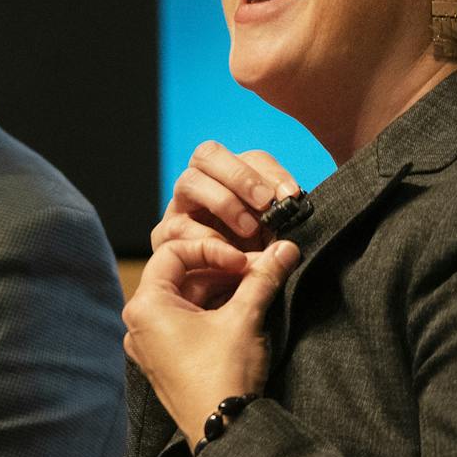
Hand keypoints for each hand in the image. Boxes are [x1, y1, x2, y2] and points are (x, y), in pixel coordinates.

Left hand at [124, 236, 298, 448]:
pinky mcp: (166, 360)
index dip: (213, 249)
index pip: (174, 252)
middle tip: (260, 270)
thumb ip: (263, 277)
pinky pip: (187, 322)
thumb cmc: (224, 376)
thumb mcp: (245, 318)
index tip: (245, 260)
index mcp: (146, 306)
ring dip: (222, 288)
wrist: (225, 433)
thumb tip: (285, 248)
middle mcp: (140, 323)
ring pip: (187, 298)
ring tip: (257, 288)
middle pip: (181, 275)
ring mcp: (151, 344)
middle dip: (223, 269)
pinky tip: (244, 308)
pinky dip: (214, 310)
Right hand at [151, 141, 299, 258]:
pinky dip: (206, 237)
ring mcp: (179, 208)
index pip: (249, 159)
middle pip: (208, 155)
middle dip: (241, 177)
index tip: (291, 195)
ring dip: (223, 202)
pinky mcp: (165, 236)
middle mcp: (201, 187)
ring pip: (189, 182)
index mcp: (231, 181)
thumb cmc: (252, 264)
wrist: (227, 302)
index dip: (271, 172)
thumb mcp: (274, 239)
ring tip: (249, 230)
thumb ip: (282, 217)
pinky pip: (178, 226)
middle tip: (265, 202)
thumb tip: (292, 200)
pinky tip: (228, 254)